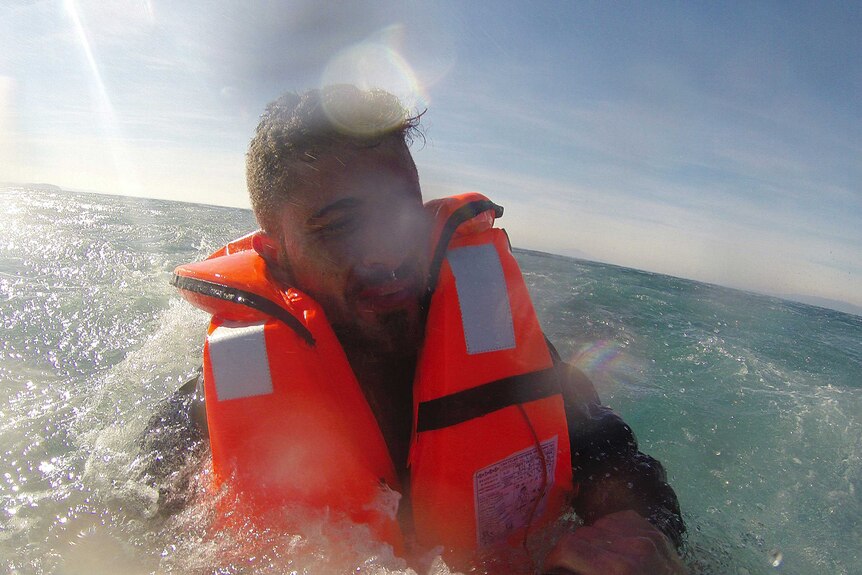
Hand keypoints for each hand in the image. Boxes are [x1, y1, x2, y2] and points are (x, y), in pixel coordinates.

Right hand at [542, 510, 687, 574]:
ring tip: (594, 559)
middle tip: (571, 568)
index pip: (567, 548)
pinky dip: (610, 531)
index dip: (552, 559)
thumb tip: (555, 570)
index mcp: (616, 571)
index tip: (551, 569)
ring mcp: (647, 535)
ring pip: (597, 525)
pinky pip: (619, 519)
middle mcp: (632, 548)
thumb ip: (580, 574)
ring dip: (590, 541)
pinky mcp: (655, 531)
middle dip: (570, 553)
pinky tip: (612, 547)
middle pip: (579, 535)